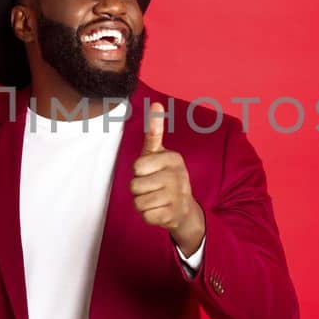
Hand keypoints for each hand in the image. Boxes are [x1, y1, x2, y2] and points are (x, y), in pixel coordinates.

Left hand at [130, 102, 204, 254]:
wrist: (184, 208)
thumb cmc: (165, 176)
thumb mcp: (159, 154)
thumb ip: (154, 132)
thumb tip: (156, 102)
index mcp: (173, 158)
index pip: (137, 167)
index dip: (138, 172)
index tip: (150, 172)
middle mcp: (177, 176)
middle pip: (134, 186)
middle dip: (138, 190)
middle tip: (153, 188)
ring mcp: (177, 197)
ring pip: (138, 203)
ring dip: (142, 204)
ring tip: (155, 199)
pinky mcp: (173, 216)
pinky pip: (145, 217)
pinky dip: (148, 216)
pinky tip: (160, 211)